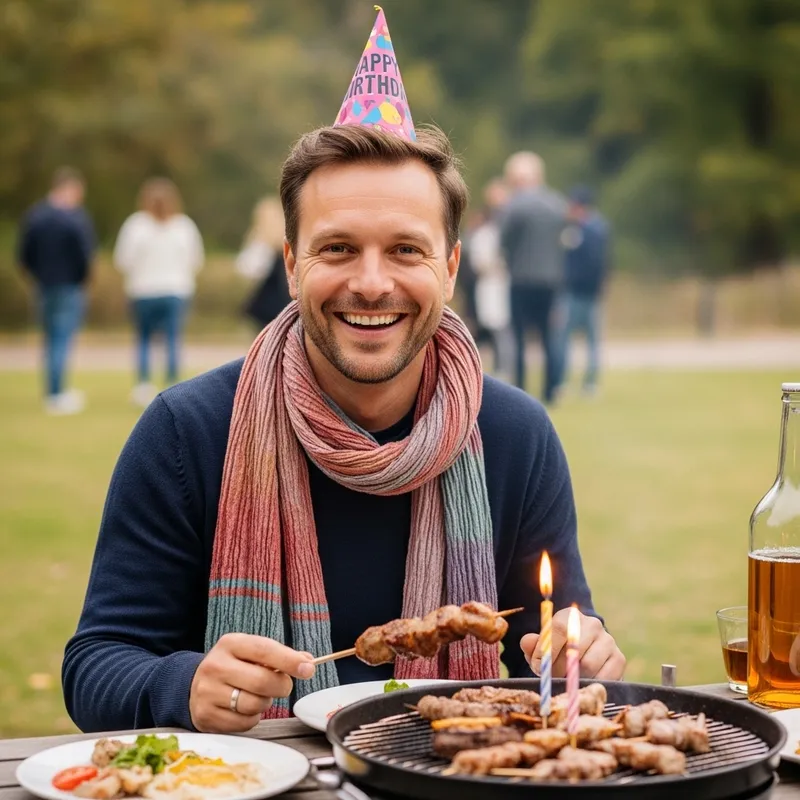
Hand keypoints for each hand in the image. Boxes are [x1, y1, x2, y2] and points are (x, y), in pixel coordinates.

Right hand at [190, 633, 315, 731]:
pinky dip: (252, 718)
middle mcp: (216, 665)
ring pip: (254, 704)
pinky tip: (245, 709)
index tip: (308, 669)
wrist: (195, 684)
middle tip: (283, 686)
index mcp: (230, 643)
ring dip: (265, 703)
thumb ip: (280, 656)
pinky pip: (244, 722)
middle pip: (262, 681)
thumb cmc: (233, 666)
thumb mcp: (252, 653)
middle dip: (281, 686)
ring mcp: (208, 691)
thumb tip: (307, 662)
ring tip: (258, 696)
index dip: (289, 660)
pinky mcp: (205, 715)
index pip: (264, 650)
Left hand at [520, 608, 625, 679]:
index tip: (539, 664)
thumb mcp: (541, 647)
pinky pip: (604, 677)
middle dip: (560, 668)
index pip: (559, 628)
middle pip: (575, 649)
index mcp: (570, 615)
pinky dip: (590, 684)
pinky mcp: (619, 659)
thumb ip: (532, 644)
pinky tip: (582, 683)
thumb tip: (528, 641)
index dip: (547, 649)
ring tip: (566, 680)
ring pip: (589, 665)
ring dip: (574, 678)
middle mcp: (592, 624)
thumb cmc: (556, 652)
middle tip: (553, 677)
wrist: (581, 659)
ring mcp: (608, 641)